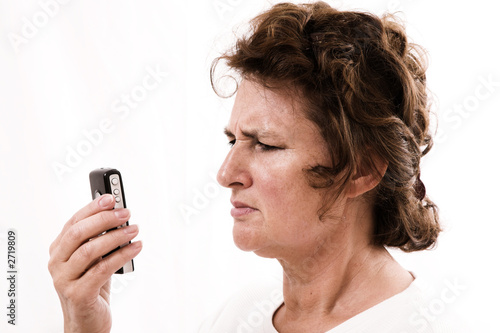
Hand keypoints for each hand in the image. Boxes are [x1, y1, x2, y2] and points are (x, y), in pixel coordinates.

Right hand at [48, 194, 141, 332]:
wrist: (86, 322)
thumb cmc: (92, 286)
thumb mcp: (94, 259)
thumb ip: (99, 239)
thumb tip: (117, 214)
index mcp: (59, 250)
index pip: (73, 222)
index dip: (92, 208)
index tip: (111, 198)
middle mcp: (57, 263)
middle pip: (79, 233)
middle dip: (104, 219)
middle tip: (126, 213)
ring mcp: (64, 280)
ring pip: (90, 250)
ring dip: (116, 237)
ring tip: (134, 229)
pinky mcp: (78, 294)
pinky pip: (102, 269)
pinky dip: (121, 255)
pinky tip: (136, 247)